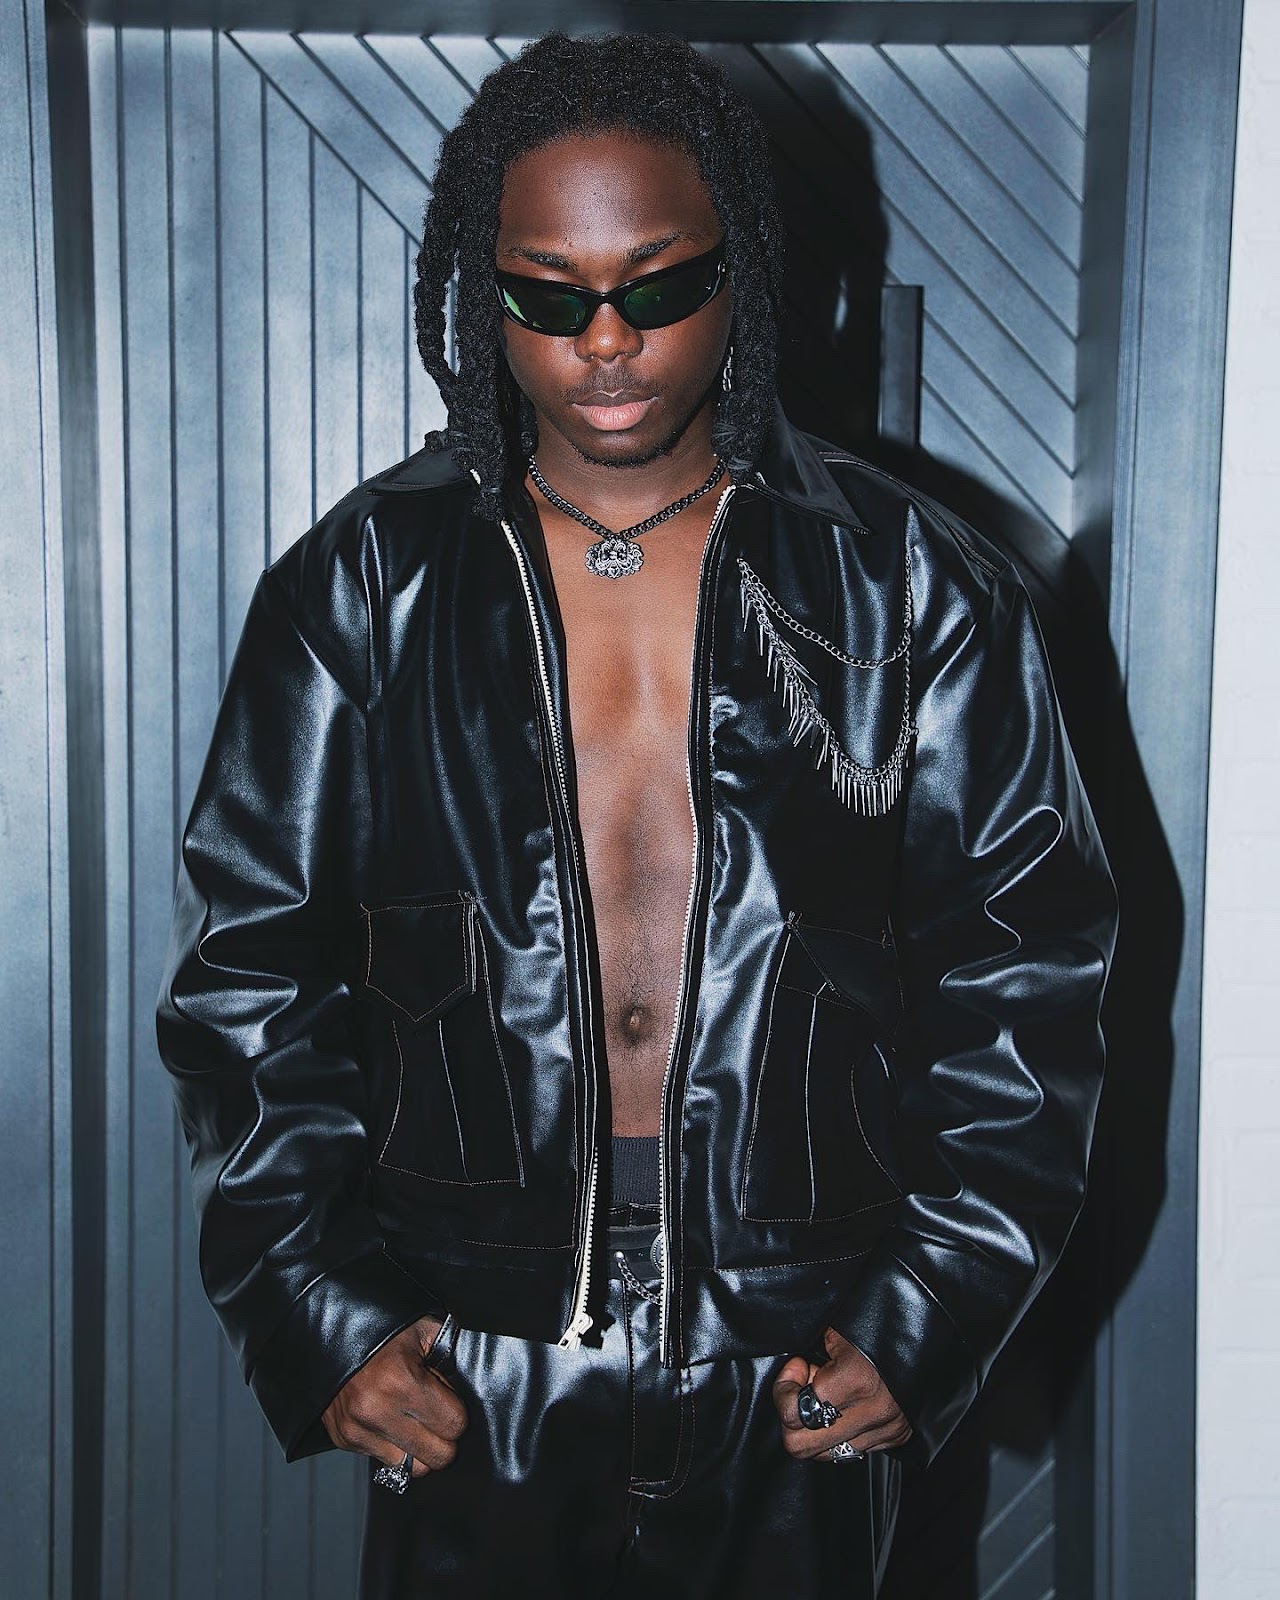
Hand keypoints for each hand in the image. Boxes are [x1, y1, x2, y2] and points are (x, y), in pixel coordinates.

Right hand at [322, 1315, 467, 1478]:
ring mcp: (357, 1429)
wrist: (329, 1332)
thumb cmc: (380, 1328)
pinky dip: (394, 1446)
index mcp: (401, 1380)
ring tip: (414, 1420)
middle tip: (436, 1416)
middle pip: (437, 1456)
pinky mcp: (344, 1439)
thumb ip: (450, 1352)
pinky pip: (385, 1461)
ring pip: (412, 1468)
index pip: (454, 1425)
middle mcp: (377, 1410)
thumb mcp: (421, 1329)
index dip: (458, 1414)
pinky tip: (391, 1420)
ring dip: (419, 1448)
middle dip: (444, 1437)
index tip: (449, 1401)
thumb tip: (469, 1379)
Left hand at [773, 1326, 911, 1459]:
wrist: (924, 1332)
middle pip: (802, 1447)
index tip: (797, 1367)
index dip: (784, 1389)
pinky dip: (841, 1430)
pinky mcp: (896, 1436)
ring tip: (828, 1397)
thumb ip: (812, 1355)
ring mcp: (885, 1429)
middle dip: (794, 1419)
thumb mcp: (838, 1331)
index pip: (794, 1414)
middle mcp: (871, 1412)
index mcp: (855, 1380)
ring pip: (826, 1453)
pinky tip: (846, 1404)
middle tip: (804, 1390)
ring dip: (818, 1427)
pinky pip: (852, 1448)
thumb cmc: (878, 1323)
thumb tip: (795, 1375)